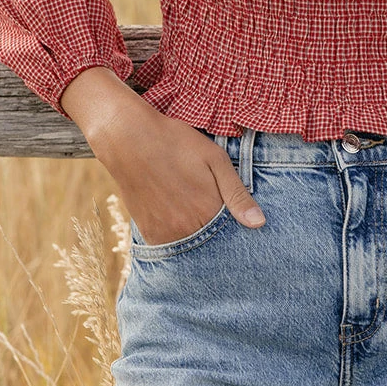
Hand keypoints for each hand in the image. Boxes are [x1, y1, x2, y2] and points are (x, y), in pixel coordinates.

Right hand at [60, 68, 265, 246]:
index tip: (237, 221)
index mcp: (209, 211)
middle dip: (218, 235)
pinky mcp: (148, 232)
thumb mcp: (215, 159)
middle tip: (212, 213)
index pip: (232, 235)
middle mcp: (187, 229)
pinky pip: (169, 247)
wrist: (128, 138)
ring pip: (191, 247)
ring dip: (197, 237)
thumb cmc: (176, 143)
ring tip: (194, 212)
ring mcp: (165, 233)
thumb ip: (237, 194)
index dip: (237, 228)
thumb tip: (259, 223)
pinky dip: (178, 238)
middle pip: (212, 244)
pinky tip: (179, 218)